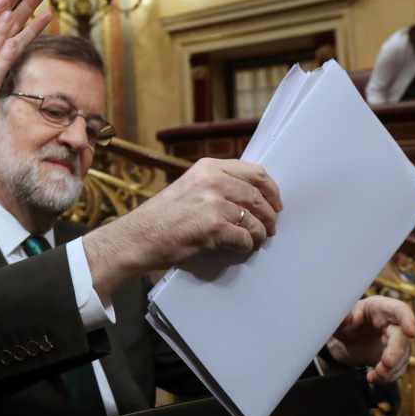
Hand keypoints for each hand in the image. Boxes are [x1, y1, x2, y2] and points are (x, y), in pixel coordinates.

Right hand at [83, 158, 282, 301]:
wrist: (139, 237)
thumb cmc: (161, 217)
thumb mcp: (189, 187)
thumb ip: (216, 185)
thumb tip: (250, 196)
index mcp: (207, 168)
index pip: (255, 172)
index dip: (271, 189)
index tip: (276, 202)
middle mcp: (212, 181)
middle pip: (258, 196)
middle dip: (269, 214)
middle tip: (271, 226)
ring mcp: (213, 203)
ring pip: (254, 219)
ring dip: (260, 232)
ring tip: (258, 239)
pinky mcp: (214, 227)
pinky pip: (245, 238)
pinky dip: (247, 245)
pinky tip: (240, 248)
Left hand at [326, 296, 414, 383]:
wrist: (341, 342)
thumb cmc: (342, 323)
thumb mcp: (337, 319)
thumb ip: (342, 318)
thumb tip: (351, 319)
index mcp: (379, 308)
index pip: (399, 310)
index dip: (408, 320)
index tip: (411, 333)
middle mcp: (391, 323)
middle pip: (402, 337)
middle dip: (396, 353)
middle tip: (385, 364)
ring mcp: (395, 341)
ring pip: (402, 356)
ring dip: (390, 369)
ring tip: (373, 375)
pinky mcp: (394, 357)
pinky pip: (397, 369)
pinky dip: (387, 377)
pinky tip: (373, 377)